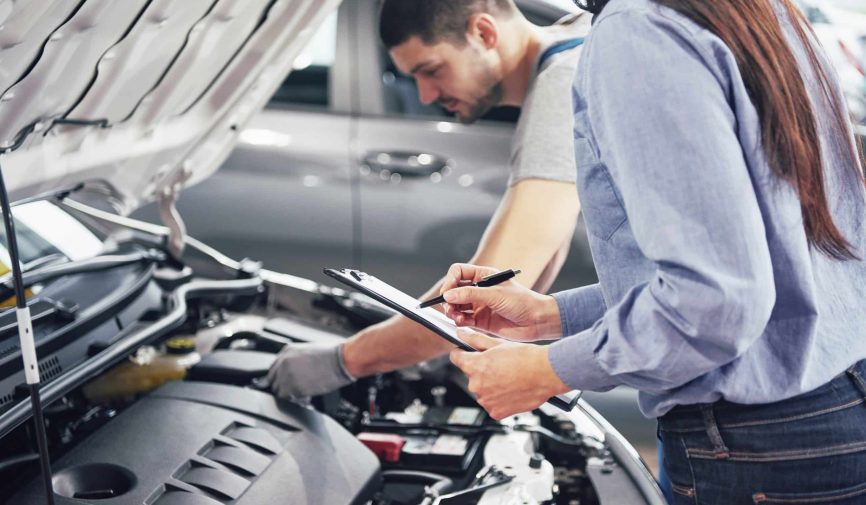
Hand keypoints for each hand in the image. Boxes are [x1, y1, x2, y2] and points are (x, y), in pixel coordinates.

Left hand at [267, 342, 354, 398]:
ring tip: (302, 393)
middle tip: (293, 390)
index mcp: (287, 351)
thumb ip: (295, 360)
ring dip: (289, 394)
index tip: (283, 383)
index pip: (273, 368)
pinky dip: (296, 400)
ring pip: (279, 392)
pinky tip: (307, 396)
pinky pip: (289, 398)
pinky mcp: (294, 387)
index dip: (279, 378)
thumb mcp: (308, 351)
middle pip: (273, 381)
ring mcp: (287, 375)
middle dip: (283, 387)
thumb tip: (293, 370)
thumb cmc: (331, 355)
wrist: (340, 361)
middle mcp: (284, 362)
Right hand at [440, 263, 561, 340]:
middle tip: (449, 308)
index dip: (450, 281)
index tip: (447, 292)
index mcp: (483, 276)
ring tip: (455, 316)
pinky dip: (459, 321)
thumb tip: (448, 295)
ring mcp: (480, 305)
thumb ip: (470, 294)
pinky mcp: (481, 320)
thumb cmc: (522, 302)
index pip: (459, 272)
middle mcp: (480, 290)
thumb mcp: (495, 294)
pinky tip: (461, 322)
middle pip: (454, 290)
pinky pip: (464, 320)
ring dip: (452, 311)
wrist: (537, 321)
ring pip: (457, 306)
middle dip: (449, 299)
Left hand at [449, 330, 569, 419]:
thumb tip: (461, 334)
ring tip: (508, 378)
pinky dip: (499, 400)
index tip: (466, 354)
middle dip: (481, 371)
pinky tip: (511, 390)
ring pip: (482, 391)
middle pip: (471, 376)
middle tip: (499, 366)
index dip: (462, 354)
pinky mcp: (496, 412)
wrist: (546, 373)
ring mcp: (486, 400)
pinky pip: (492, 405)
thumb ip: (475, 340)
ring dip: (491, 386)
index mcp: (475, 366)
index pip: (456, 358)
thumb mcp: (498, 344)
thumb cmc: (526, 357)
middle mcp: (477, 385)